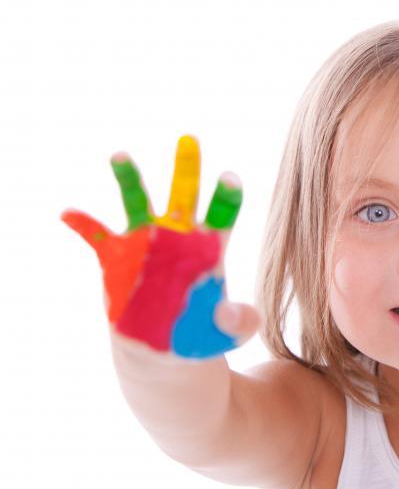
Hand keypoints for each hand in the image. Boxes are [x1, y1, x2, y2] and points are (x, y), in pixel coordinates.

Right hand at [61, 134, 258, 358]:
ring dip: (129, 179)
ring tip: (120, 155)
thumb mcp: (228, 333)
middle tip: (190, 139)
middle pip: (184, 195)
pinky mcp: (116, 259)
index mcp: (210, 247)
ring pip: (138, 203)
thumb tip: (235, 315)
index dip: (227, 195)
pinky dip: (84, 225)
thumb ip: (239, 323)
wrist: (162, 349)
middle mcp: (178, 237)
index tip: (231, 177)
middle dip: (187, 168)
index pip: (223, 214)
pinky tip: (69, 212)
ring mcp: (146, 244)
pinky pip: (97, 237)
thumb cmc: (200, 334)